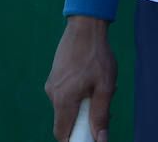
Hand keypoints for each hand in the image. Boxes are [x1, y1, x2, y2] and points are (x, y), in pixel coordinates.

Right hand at [45, 15, 116, 141]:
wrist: (85, 26)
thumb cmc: (97, 56)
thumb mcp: (105, 87)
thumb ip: (101, 115)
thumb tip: (101, 140)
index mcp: (64, 100)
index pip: (62, 133)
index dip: (75, 139)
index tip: (90, 135)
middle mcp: (53, 94)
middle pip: (67, 120)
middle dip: (85, 118)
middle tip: (105, 106)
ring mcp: (52, 84)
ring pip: (68, 105)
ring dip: (85, 103)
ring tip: (103, 87)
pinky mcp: (55, 76)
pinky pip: (66, 93)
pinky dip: (80, 93)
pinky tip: (94, 79)